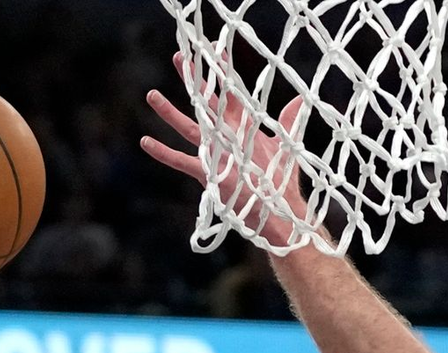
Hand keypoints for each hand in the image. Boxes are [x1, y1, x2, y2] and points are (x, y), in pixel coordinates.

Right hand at [141, 52, 308, 247]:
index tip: (213, 47)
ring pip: (187, 127)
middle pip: (204, 102)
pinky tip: (145, 142)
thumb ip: (290, 121)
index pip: (230, 91)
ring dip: (169, 112)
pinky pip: (181, 160)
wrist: (278, 211)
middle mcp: (225, 135)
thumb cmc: (282, 181)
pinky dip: (163, 153)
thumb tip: (302, 98)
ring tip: (152, 96)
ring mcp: (214, 153)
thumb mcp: (287, 146)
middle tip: (178, 56)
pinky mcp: (207, 172)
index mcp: (243, 125)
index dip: (222, 70)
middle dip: (192, 80)